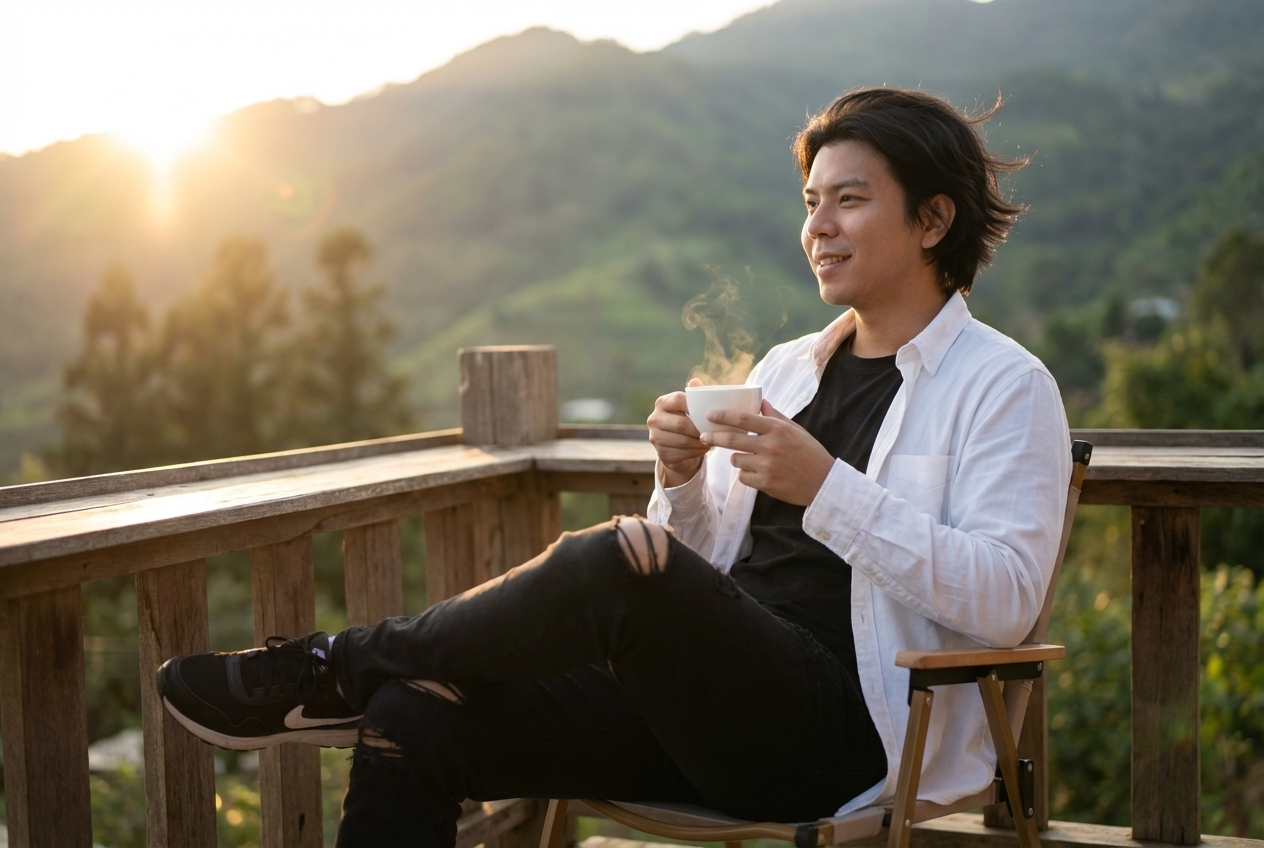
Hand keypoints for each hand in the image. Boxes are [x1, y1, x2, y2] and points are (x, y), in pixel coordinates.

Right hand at [647, 378, 707, 486]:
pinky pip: (682, 454)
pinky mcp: (661, 454)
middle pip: (680, 424)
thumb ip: (695, 395)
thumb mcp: (690, 407)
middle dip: (700, 429)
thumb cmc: (687, 420)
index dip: (694, 405)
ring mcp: (655, 437)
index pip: (677, 400)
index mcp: (662, 403)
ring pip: (683, 441)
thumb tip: (696, 381)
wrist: (676, 446)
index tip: (710, 412)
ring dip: (700, 442)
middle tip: (716, 431)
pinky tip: (704, 448)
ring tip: (713, 440)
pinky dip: (696, 452)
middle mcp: (654, 419)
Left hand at [699, 400, 835, 505]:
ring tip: (748, 458)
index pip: (744, 418)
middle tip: (704, 436)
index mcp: (777, 429)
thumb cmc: (810, 453)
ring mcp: (767, 466)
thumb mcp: (796, 430)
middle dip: (714, 437)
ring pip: (736, 459)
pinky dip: (746, 475)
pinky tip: (758, 473)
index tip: (710, 414)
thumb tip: (760, 402)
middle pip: (732, 439)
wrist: (824, 483)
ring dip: (737, 458)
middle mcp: (771, 446)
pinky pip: (743, 477)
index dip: (723, 416)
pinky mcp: (766, 483)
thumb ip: (775, 417)